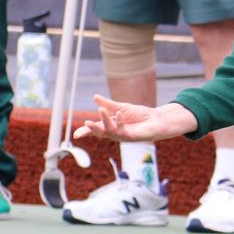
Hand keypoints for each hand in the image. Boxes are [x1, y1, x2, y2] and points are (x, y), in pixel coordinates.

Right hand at [73, 95, 197, 142]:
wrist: (157, 120)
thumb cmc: (140, 115)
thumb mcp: (122, 107)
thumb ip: (108, 104)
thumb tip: (94, 96)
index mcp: (111, 126)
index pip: (96, 129)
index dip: (86, 131)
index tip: (76, 135)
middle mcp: (115, 133)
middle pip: (101, 133)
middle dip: (92, 129)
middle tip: (85, 123)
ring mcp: (123, 136)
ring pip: (110, 131)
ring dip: (105, 120)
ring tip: (101, 109)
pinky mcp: (132, 137)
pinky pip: (123, 130)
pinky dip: (119, 121)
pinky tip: (119, 113)